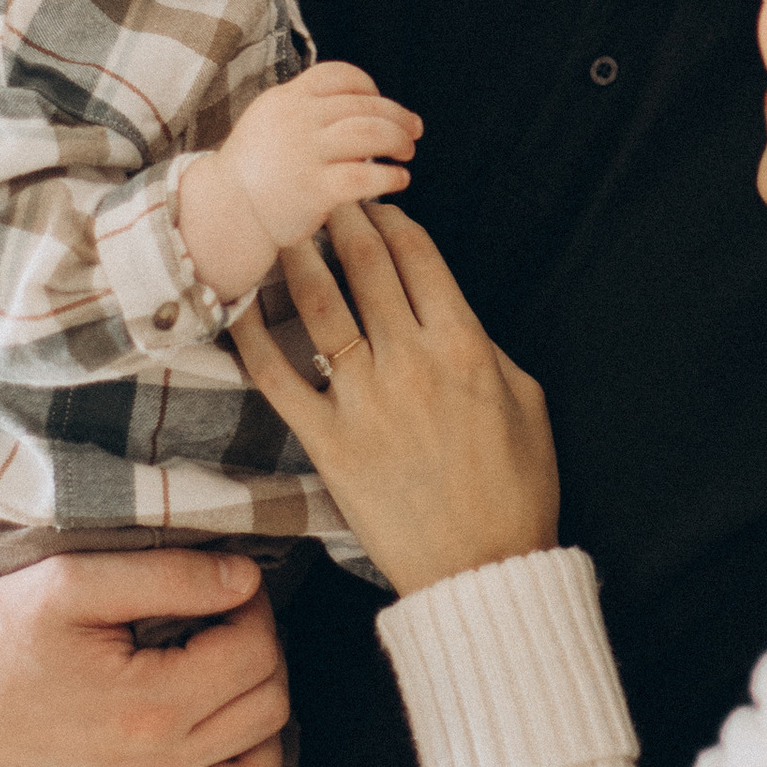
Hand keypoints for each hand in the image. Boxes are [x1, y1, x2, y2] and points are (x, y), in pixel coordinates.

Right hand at [0, 548, 288, 766]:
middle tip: (225, 635)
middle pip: (264, 714)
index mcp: (148, 705)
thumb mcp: (72, 580)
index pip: (256, 654)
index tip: (230, 593)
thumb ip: (170, 574)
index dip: (253, 610)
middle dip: (260, 661)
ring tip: (227, 700)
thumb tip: (247, 579)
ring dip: (260, 739)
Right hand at [182, 65, 424, 306]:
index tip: (381, 102)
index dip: (369, 86)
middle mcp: (296, 120)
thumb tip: (359, 106)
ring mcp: (305, 154)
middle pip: (364, 105)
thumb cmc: (255, 170)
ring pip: (371, 133)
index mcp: (286, 99)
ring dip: (398, 140)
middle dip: (397, 116)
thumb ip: (306, 110)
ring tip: (407, 152)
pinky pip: (366, 176)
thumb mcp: (269, 121)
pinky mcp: (315, 189)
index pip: (339, 75)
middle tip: (413, 129)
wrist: (226, 211)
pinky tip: (399, 179)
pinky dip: (391, 175)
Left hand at [235, 205, 557, 595]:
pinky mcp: (329, 443)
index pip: (419, 258)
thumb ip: (487, 347)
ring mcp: (365, 402)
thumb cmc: (516, 490)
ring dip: (298, 259)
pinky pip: (280, 379)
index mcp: (465, 346)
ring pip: (319, 307)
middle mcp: (411, 363)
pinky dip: (254, 338)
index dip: (393, 221)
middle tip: (321, 196)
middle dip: (341, 220)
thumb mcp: (527, 402)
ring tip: (282, 229)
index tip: (376, 206)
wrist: (483, 570)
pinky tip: (239, 307)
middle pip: (366, 268)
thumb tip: (450, 313)